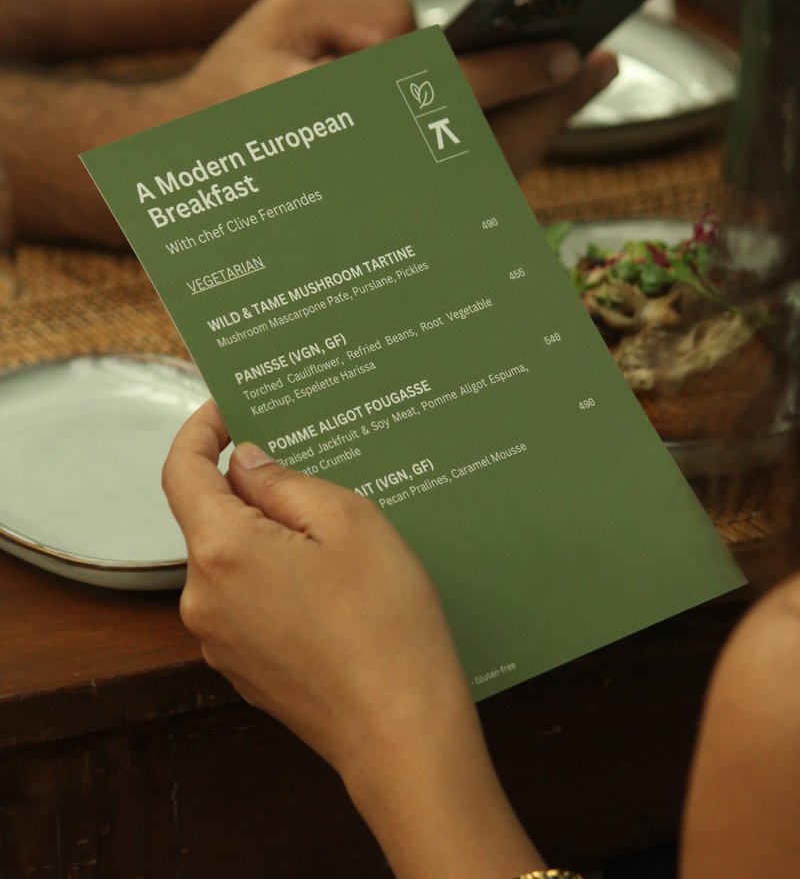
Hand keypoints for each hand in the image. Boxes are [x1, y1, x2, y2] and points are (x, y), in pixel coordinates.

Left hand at [162, 401, 542, 878]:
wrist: (401, 732)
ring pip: (233, 559)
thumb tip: (245, 463)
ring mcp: (219, 639)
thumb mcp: (347, 520)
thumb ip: (283, 481)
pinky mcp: (243, 667)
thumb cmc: (384, 622)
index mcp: (221, 550)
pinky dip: (276, 575)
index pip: (181, 471)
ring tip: (334, 531)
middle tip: (309, 465)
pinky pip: (248, 599)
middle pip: (210, 517)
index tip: (224, 409)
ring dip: (269, 534)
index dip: (198, 431)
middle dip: (249, 486)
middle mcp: (203, 598)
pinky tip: (330, 581)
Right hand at [181, 0, 616, 172]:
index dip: (515, 74)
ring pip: (483, 176)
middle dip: (551, 106)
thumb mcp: (287, 10)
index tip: (569, 53)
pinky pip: (465, 188)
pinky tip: (538, 113)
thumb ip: (364, 11)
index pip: (447, 94)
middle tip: (598, 63)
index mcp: (345, 117)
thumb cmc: (241, 73)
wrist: (194, 154)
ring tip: (580, 79)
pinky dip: (509, 149)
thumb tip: (428, 43)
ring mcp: (388, 201)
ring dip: (541, 129)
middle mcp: (375, 172)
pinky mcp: (393, 214)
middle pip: (486, 147)